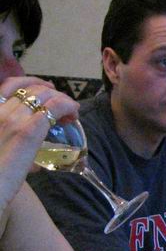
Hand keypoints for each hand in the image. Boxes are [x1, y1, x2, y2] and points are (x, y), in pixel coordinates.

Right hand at [0, 78, 78, 219]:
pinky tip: (73, 114)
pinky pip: (54, 107)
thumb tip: (33, 167)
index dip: (32, 83)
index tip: (48, 89)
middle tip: (66, 106)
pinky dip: (67, 106)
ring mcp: (11, 119)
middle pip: (32, 89)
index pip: (9, 85)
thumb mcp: (0, 153)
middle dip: (53, 93)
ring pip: (44, 95)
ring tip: (72, 111)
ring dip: (63, 99)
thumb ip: (12, 151)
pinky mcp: (28, 131)